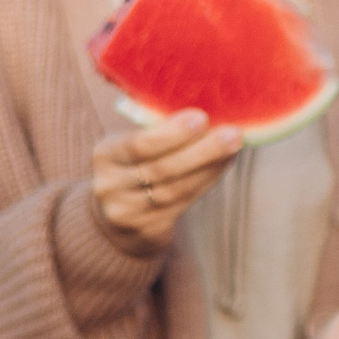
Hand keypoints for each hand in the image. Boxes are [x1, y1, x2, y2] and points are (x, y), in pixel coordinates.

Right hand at [90, 111, 243, 254]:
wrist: (116, 217)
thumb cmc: (134, 166)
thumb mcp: (131, 145)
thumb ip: (157, 129)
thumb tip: (207, 109)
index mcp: (105, 155)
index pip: (138, 145)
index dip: (172, 133)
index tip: (202, 117)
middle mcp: (110, 186)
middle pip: (161, 169)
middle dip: (201, 151)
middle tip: (233, 134)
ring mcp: (127, 211)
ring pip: (176, 189)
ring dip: (209, 167)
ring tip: (233, 147)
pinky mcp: (146, 230)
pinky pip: (183, 203)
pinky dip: (207, 181)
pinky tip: (222, 165)